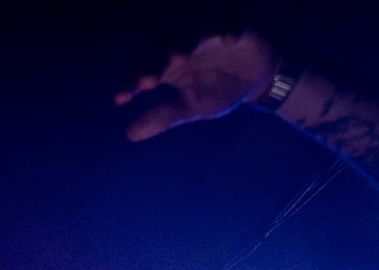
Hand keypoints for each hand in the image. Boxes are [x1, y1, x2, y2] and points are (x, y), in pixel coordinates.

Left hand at [115, 31, 277, 141]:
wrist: (258, 79)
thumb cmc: (219, 89)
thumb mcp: (192, 107)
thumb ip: (164, 116)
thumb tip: (130, 134)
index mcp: (168, 64)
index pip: (144, 69)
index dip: (131, 82)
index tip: (120, 100)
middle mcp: (184, 45)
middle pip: (162, 46)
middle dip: (154, 62)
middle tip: (147, 82)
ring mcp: (208, 34)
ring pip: (192, 32)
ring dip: (184, 43)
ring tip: (177, 59)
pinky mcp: (234, 27)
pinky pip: (228, 25)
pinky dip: (226, 32)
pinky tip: (227, 40)